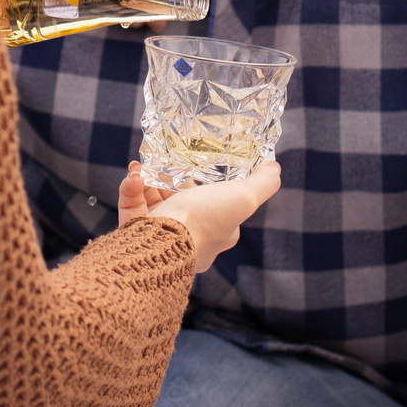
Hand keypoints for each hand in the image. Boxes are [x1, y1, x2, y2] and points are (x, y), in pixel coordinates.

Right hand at [117, 158, 279, 268]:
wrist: (161, 244)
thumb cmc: (205, 222)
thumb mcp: (244, 198)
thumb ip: (262, 183)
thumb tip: (274, 167)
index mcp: (217, 235)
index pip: (218, 207)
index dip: (211, 186)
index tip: (201, 166)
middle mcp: (190, 239)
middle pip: (182, 202)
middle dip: (172, 180)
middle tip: (166, 161)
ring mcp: (161, 238)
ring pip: (154, 203)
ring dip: (147, 180)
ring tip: (142, 166)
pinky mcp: (136, 235)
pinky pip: (132, 208)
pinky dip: (131, 189)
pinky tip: (133, 175)